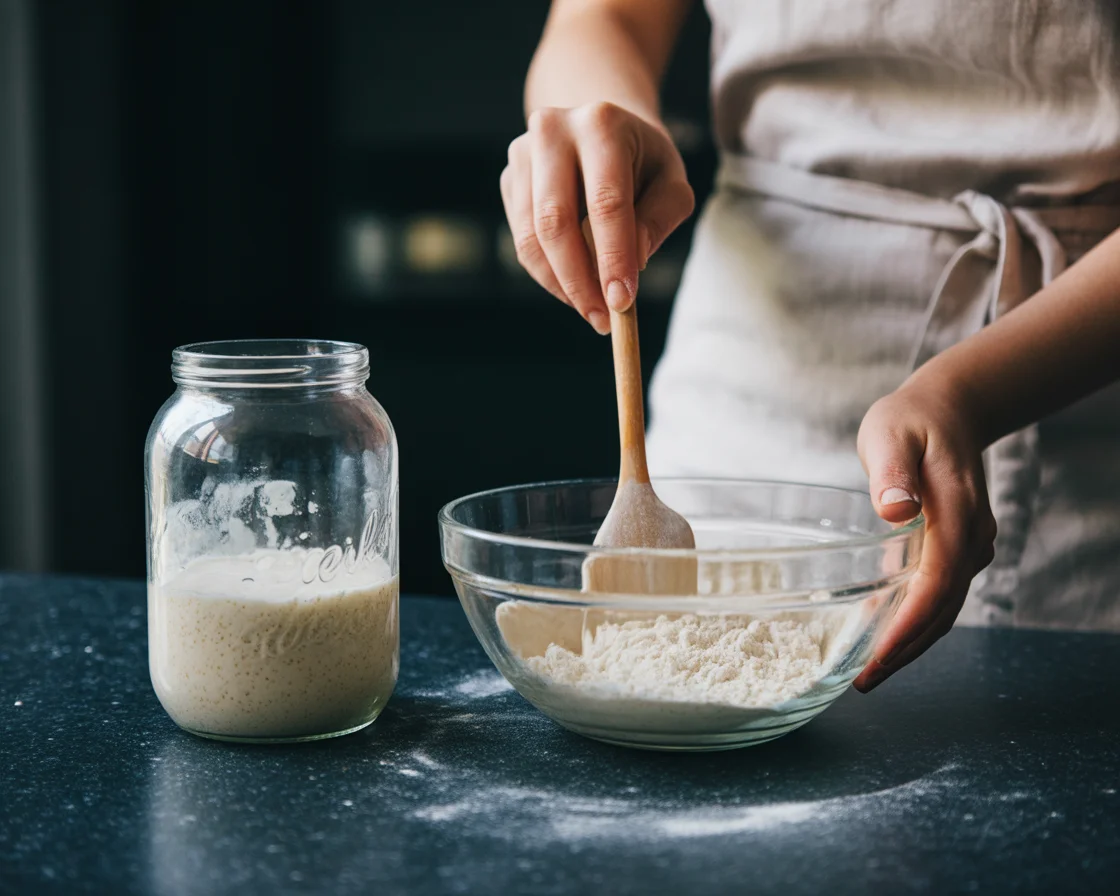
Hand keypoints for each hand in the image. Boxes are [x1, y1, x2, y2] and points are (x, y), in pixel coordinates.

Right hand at [500, 102, 694, 333]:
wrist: (599, 130)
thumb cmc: (642, 161)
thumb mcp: (671, 181)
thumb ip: (661, 218)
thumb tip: (633, 262)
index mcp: (601, 124)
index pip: (606, 201)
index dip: (613, 257)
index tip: (622, 302)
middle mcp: (552, 132)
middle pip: (555, 221)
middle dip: (579, 280)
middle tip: (602, 318)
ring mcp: (522, 156)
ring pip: (532, 239)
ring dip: (561, 285)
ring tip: (592, 310)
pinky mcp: (509, 181)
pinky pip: (523, 243)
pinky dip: (549, 275)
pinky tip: (575, 286)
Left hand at [852, 376, 997, 692]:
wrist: (949, 408)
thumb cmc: (912, 419)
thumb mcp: (892, 434)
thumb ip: (893, 471)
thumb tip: (896, 510)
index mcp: (957, 515)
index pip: (937, 585)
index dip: (908, 626)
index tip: (878, 657)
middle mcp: (970, 539)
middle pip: (942, 610)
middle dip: (905, 650)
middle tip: (864, 682)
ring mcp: (966, 546)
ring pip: (942, 608)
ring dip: (910, 643)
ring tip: (869, 672)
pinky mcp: (953, 548)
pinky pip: (936, 594)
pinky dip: (912, 620)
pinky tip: (880, 635)